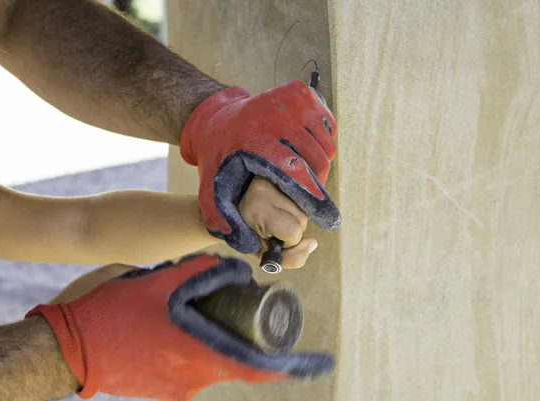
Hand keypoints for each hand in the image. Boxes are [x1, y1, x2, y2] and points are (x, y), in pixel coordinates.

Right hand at [27, 254, 333, 399]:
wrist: (65, 348)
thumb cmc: (111, 314)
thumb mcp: (159, 282)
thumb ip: (201, 270)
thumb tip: (234, 267)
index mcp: (197, 355)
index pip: (258, 367)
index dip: (293, 366)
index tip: (319, 362)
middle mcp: (191, 380)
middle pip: (236, 361)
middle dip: (251, 339)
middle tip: (255, 313)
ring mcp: (174, 389)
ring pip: (213, 363)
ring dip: (221, 341)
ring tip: (214, 314)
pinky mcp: (160, 389)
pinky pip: (191, 368)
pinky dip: (199, 348)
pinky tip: (184, 327)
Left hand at [180, 80, 339, 253]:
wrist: (218, 117)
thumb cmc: (219, 159)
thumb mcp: (210, 190)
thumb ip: (222, 220)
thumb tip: (250, 247)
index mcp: (255, 141)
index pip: (295, 173)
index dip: (314, 199)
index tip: (329, 220)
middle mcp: (275, 117)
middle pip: (316, 161)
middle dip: (316, 183)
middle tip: (306, 192)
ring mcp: (291, 101)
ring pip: (325, 145)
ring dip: (320, 162)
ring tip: (302, 171)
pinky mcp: (302, 92)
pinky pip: (327, 126)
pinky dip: (322, 141)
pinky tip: (304, 148)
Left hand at [239, 176, 317, 268]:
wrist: (231, 208)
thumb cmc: (247, 234)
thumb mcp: (264, 254)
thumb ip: (290, 258)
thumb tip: (313, 243)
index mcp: (256, 210)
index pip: (292, 231)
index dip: (286, 241)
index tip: (269, 237)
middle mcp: (265, 189)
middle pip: (302, 221)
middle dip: (292, 230)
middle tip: (272, 226)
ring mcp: (273, 179)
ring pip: (304, 211)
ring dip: (294, 219)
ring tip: (275, 216)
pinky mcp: (280, 174)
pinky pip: (302, 199)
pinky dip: (295, 209)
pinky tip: (281, 207)